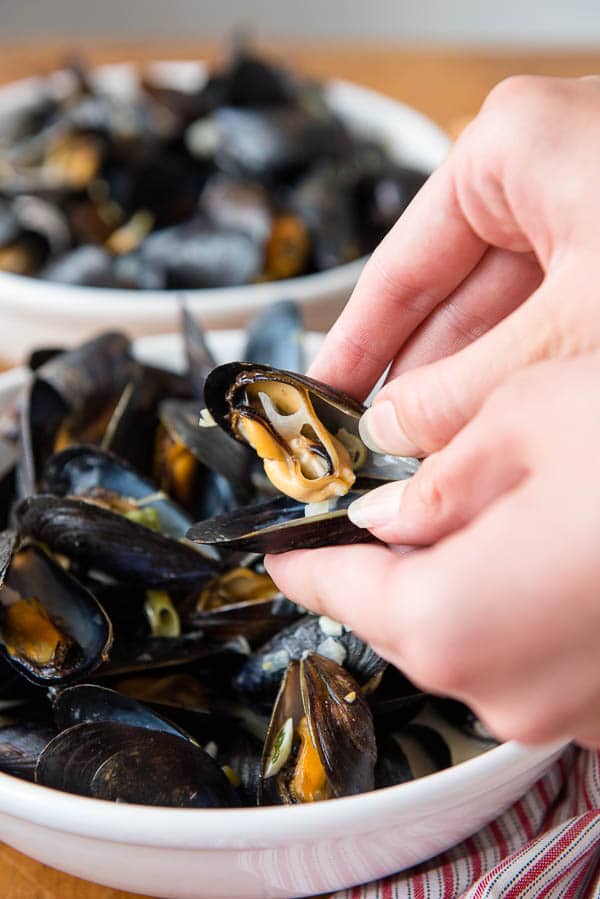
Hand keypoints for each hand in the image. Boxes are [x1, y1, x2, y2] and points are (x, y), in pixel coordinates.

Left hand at [266, 355, 599, 747]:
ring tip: (475, 513)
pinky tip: (545, 548)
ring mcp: (567, 709)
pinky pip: (531, 650)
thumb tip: (390, 508)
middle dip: (380, 563)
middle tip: (376, 508)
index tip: (279, 545)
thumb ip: (435, 475)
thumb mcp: (523, 418)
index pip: (338, 588)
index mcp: (454, 617)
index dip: (302, 557)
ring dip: (454, 579)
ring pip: (468, 636)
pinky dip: (516, 602)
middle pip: (400, 618)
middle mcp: (504, 687)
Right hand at [309, 74, 599, 456]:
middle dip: (418, 384)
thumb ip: (471, 388)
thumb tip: (397, 429)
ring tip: (433, 454)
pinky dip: (524, 376)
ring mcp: (589, 210)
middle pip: (450, 300)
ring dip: (471, 389)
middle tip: (380, 449)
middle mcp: (547, 169)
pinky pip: (550, 319)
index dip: (356, 347)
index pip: (400, 267)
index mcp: (513, 148)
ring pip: (504, 318)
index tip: (323, 397)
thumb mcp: (571, 330)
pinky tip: (495, 425)